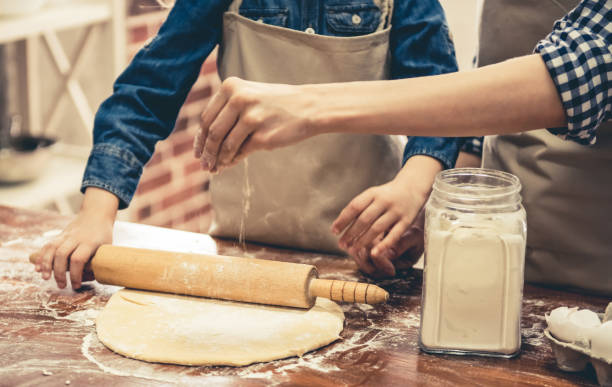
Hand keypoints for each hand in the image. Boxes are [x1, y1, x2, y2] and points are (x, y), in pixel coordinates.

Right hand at [30, 188, 116, 288]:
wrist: (96, 214)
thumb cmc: (103, 234)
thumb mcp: (107, 246)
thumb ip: (98, 261)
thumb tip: (90, 279)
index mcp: (90, 242)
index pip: (78, 259)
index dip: (75, 274)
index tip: (76, 286)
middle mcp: (76, 238)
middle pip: (62, 255)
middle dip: (59, 273)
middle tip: (61, 285)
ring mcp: (66, 235)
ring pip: (51, 249)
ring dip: (46, 265)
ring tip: (45, 278)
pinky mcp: (59, 235)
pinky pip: (47, 245)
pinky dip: (41, 257)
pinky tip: (38, 268)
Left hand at [193, 77, 319, 171]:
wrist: (308, 106)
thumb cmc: (276, 104)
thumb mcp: (249, 96)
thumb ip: (226, 112)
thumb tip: (205, 143)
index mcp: (231, 86)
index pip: (207, 117)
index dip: (200, 138)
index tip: (198, 152)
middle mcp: (239, 99)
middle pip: (213, 132)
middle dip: (207, 152)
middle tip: (205, 165)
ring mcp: (251, 117)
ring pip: (225, 144)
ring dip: (218, 159)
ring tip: (216, 168)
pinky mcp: (262, 136)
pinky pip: (240, 152)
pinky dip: (233, 160)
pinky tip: (230, 164)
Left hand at [331, 155, 440, 275]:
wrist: (413, 186)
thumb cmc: (388, 194)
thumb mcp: (373, 194)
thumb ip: (360, 206)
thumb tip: (340, 224)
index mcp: (373, 193)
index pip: (354, 207)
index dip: (343, 219)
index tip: (334, 231)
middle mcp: (384, 200)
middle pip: (364, 219)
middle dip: (351, 233)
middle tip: (341, 244)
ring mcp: (396, 211)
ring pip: (377, 228)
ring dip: (363, 240)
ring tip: (352, 249)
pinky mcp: (406, 221)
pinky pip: (394, 235)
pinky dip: (383, 245)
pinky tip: (374, 253)